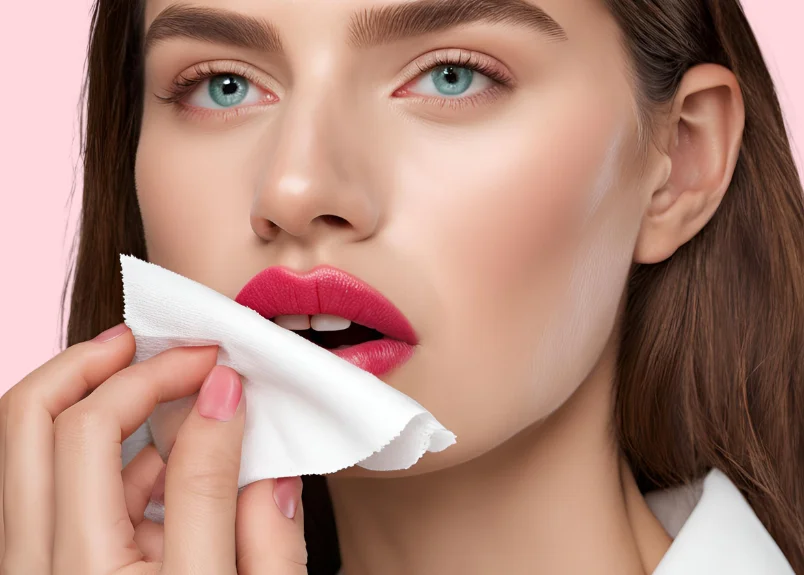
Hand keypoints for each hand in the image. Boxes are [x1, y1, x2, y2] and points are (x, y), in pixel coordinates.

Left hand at [0, 323, 306, 573]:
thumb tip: (254, 437)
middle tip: (149, 339)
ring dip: (87, 397)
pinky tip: (154, 455)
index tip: (227, 368)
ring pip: (24, 448)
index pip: (128, 444)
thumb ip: (264, 530)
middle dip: (95, 361)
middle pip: (32, 422)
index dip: (186, 388)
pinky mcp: (39, 571)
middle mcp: (47, 572)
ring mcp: (32, 572)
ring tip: (154, 381)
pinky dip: (94, 452)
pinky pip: (45, 487)